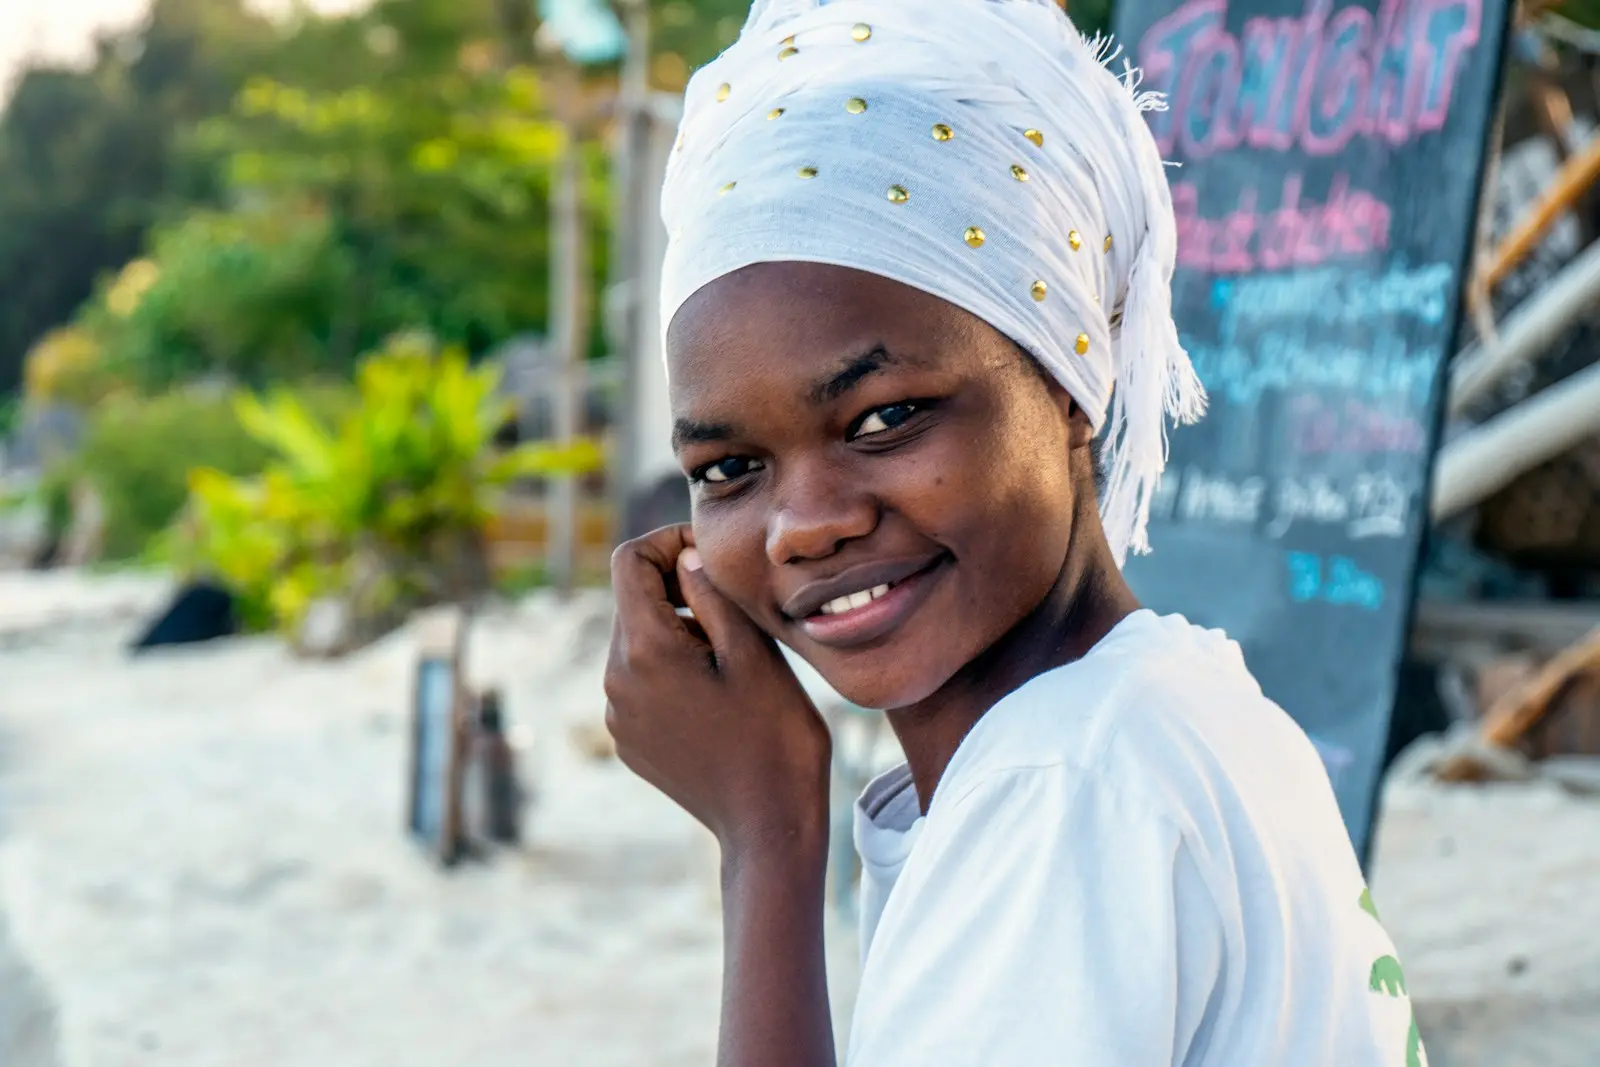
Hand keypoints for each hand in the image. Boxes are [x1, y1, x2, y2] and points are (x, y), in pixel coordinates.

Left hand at [604, 525, 831, 860]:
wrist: (768, 826)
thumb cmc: (774, 736)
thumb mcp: (753, 653)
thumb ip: (712, 595)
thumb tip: (685, 559)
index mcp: (643, 650)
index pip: (628, 560)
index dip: (668, 542)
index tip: (712, 559)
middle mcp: (615, 681)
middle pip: (632, 601)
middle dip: (677, 590)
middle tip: (734, 611)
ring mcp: (618, 716)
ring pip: (638, 642)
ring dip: (678, 631)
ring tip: (733, 659)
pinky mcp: (629, 741)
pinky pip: (641, 683)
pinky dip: (673, 670)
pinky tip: (719, 696)